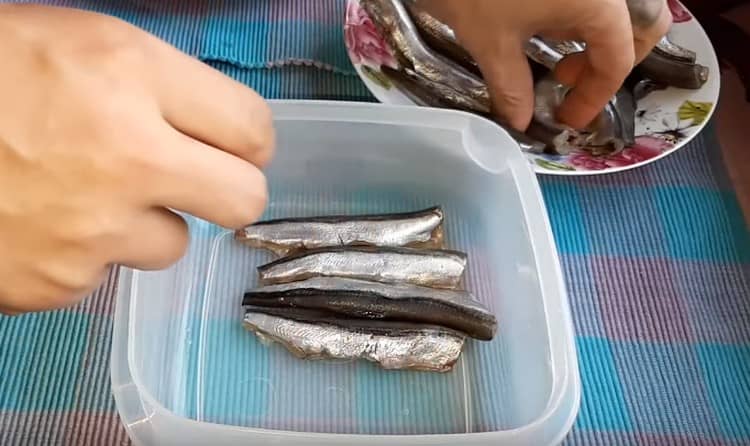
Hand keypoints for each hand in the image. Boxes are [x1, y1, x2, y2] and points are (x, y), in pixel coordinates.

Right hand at [0, 5, 273, 313]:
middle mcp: (126, 156)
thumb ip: (151, 84)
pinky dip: (84, 255)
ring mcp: (92, 230)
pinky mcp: (55, 284)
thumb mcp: (69, 42)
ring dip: (144, 224)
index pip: (252, 126)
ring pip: (172, 245)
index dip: (249, 139)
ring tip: (85, 196)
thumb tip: (209, 124)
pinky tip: (38, 223)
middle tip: (197, 180)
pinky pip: (104, 275)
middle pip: (244, 199)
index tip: (234, 145)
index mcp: (128, 73)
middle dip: (229, 191)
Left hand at [420, 0, 670, 129]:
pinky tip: (543, 17)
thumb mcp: (491, 41)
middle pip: (642, 24)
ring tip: (554, 46)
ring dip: (599, 30)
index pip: (617, 61)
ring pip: (620, 4)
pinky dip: (581, 8)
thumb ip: (511, 86)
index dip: (594, 97)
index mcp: (601, 3)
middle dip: (612, 58)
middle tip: (570, 79)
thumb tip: (518, 120)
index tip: (568, 118)